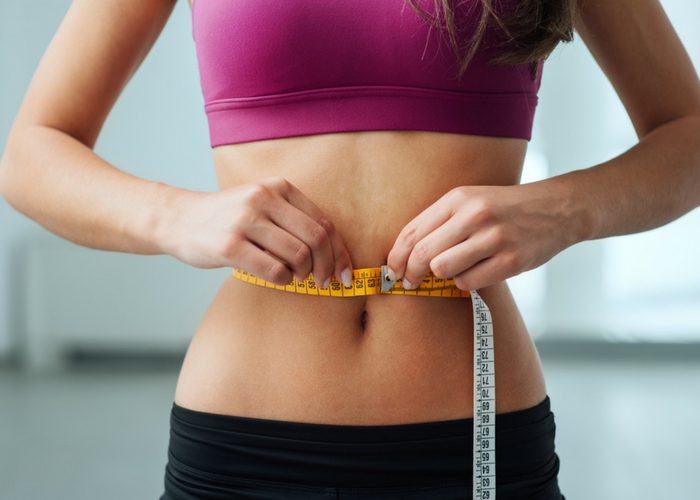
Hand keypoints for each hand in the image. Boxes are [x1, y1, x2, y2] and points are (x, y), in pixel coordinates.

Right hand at [158, 176, 353, 287]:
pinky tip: (278, 277)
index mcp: (278, 187)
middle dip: (327, 267)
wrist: (179, 219)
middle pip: (317, 239)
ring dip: (303, 274)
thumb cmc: (228, 219)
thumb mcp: (262, 205)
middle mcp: (263, 199)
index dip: (340, 252)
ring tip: (295, 277)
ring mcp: (245, 220)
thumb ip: (294, 221)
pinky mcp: (230, 245)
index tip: (346, 273)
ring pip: (298, 255)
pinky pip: (274, 270)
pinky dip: (283, 280)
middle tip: (324, 282)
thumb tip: (334, 254)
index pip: (324, 223)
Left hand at [385, 182, 574, 290]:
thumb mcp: (470, 201)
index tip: (391, 270)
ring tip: (451, 270)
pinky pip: (468, 282)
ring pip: (443, 269)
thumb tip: (404, 255)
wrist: (556, 209)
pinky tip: (475, 272)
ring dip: (441, 276)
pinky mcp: (510, 261)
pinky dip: (465, 282)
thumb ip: (439, 223)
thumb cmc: (504, 209)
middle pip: (423, 253)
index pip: (413, 231)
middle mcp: (475, 215)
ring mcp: (494, 238)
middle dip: (410, 272)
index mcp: (458, 198)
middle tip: (409, 281)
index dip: (396, 256)